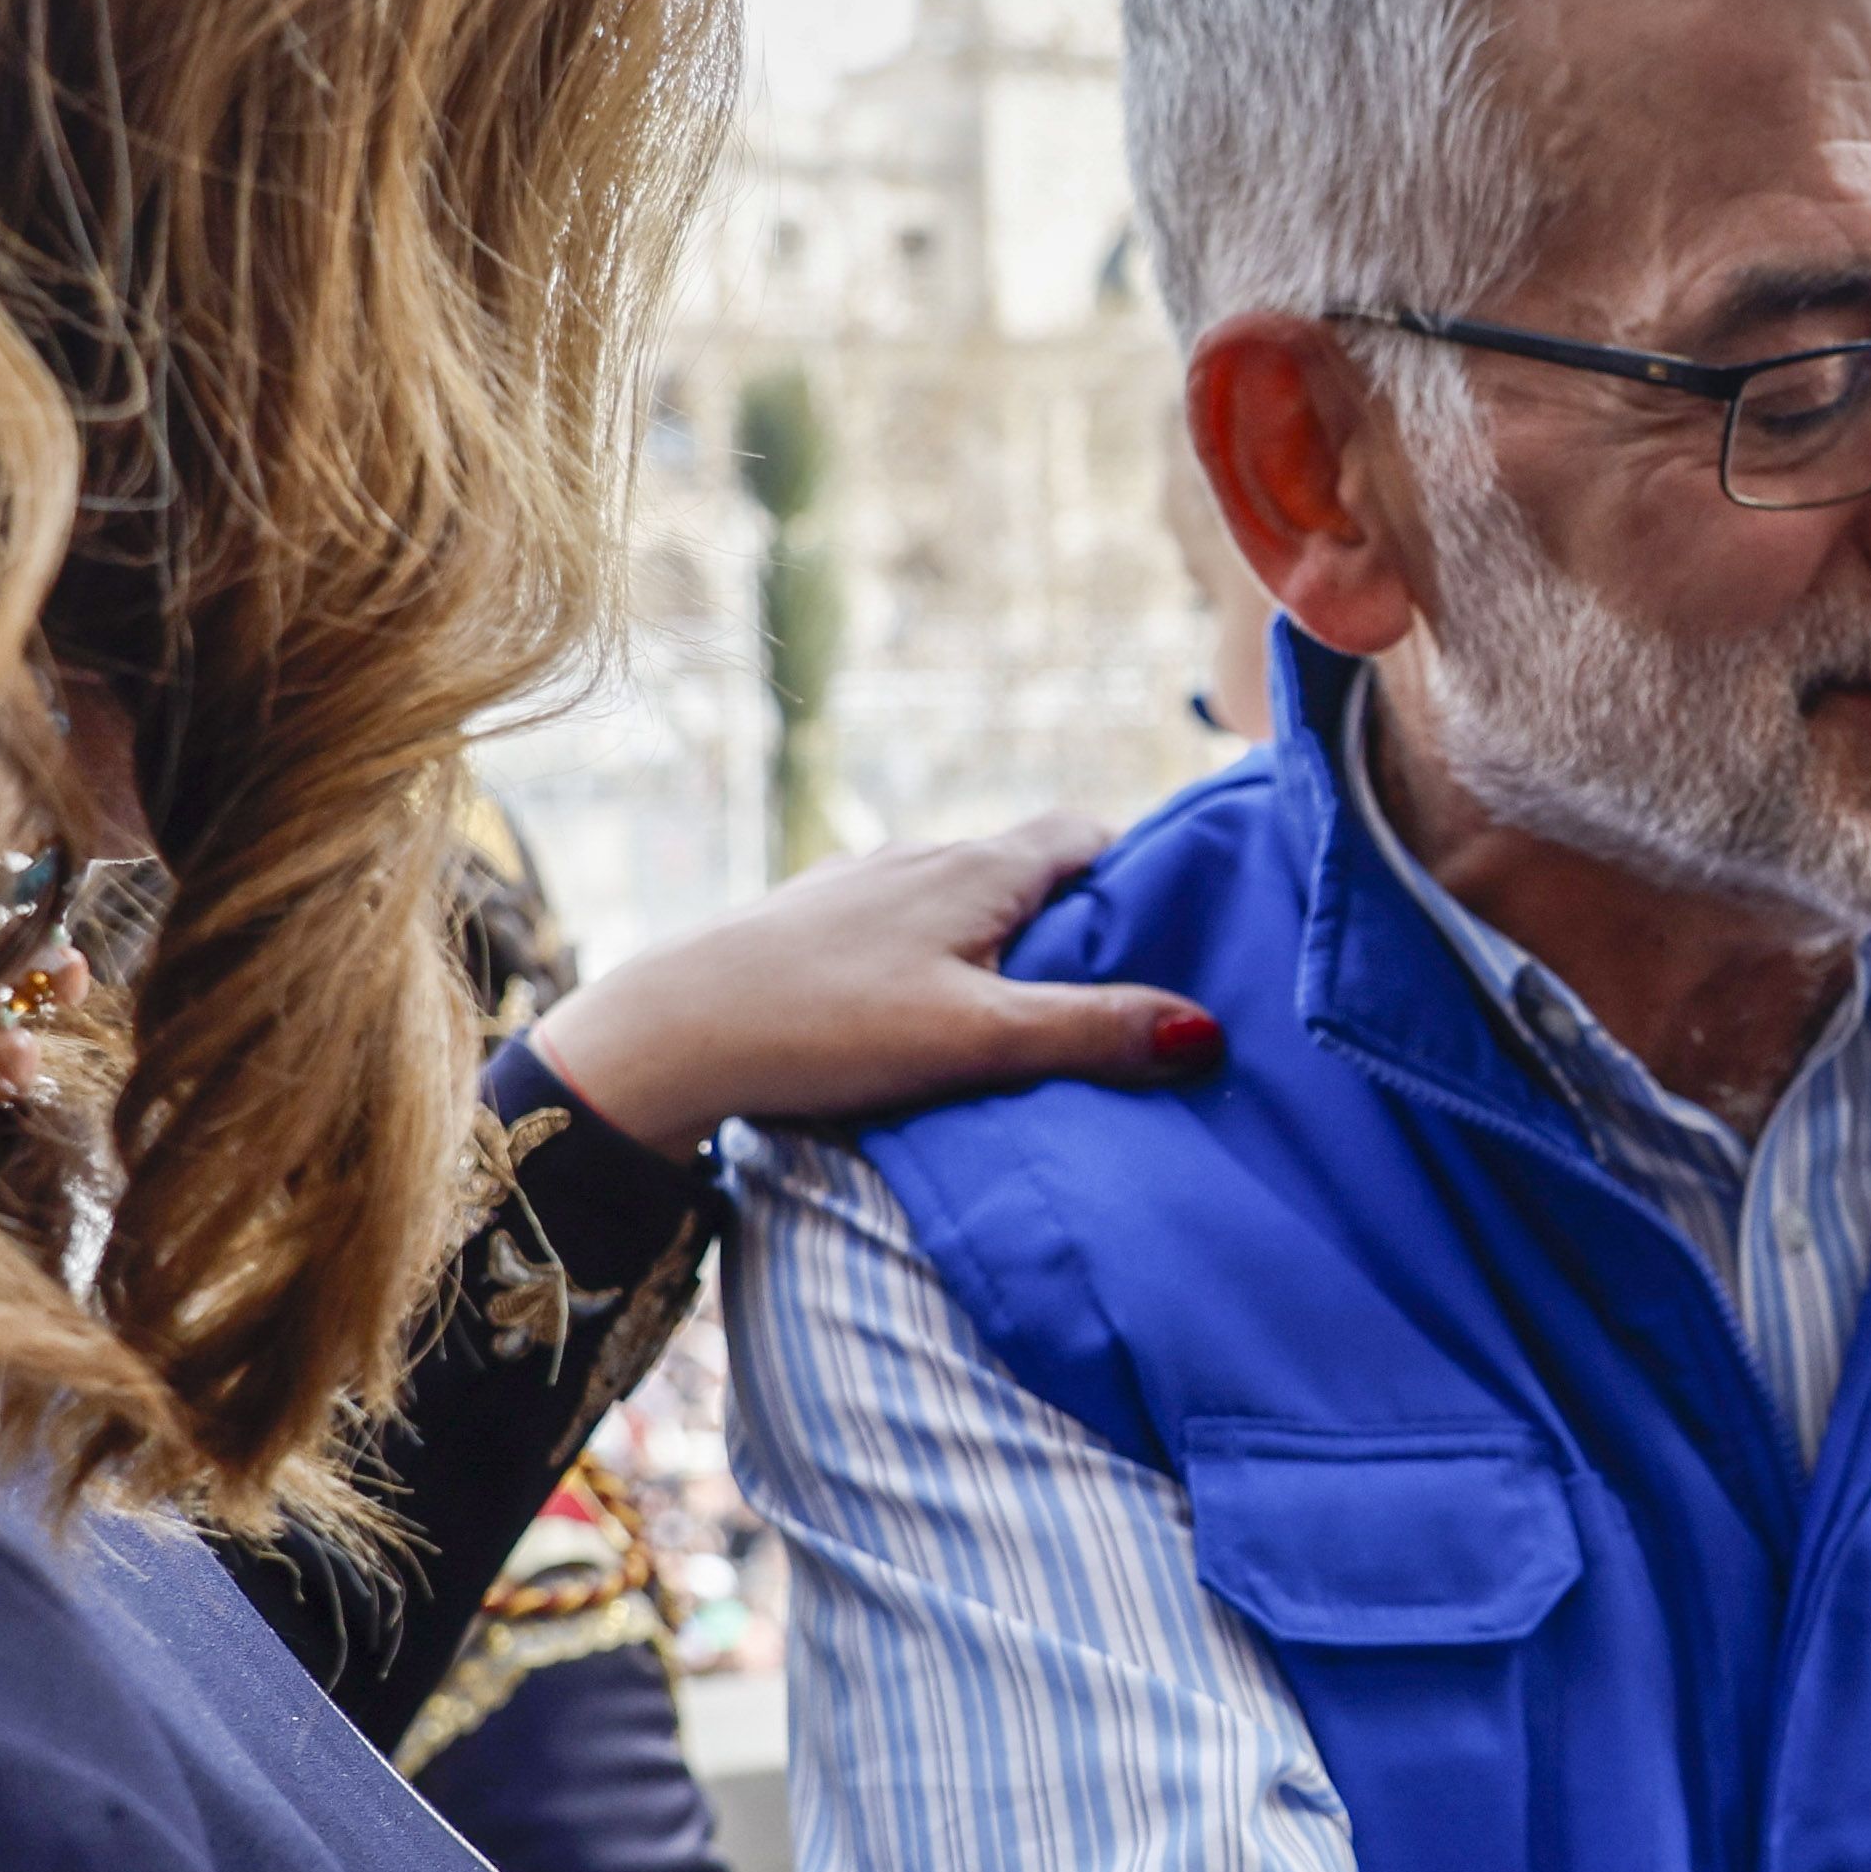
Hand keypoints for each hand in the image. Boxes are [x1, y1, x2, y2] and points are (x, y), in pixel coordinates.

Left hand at [526, 813, 1219, 1156]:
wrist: (662, 1036)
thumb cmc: (826, 1028)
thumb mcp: (978, 1038)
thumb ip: (1092, 1032)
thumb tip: (1208, 1029)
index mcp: (977, 869)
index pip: (1085, 832)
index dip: (1139, 864)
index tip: (1179, 914)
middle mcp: (918, 858)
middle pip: (1024, 864)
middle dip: (1078, 908)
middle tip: (1119, 979)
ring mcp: (854, 887)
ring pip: (956, 894)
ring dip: (1000, 933)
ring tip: (1024, 1005)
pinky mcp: (804, 925)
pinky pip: (897, 923)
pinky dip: (932, 953)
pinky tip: (918, 1009)